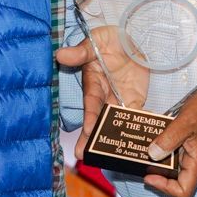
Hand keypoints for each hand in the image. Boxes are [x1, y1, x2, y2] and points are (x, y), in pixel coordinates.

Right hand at [56, 27, 147, 153]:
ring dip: (112, 140)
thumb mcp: (96, 41)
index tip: (87, 128)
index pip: (92, 100)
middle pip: (98, 119)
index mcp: (94, 81)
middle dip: (91, 137)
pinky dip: (136, 131)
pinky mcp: (136, 101)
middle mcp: (105, 95)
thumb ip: (82, 51)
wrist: (134, 36)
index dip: (90, 114)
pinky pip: (136, 118)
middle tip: (82, 155)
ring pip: (115, 123)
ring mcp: (120, 100)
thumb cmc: (110, 39)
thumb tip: (60, 54)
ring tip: (109, 159)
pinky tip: (136, 147)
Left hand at [143, 87, 196, 196]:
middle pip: (176, 180)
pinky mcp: (196, 148)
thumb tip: (153, 154)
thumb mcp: (187, 121)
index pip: (183, 191)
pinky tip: (158, 139)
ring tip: (146, 148)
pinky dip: (167, 150)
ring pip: (176, 167)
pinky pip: (179, 155)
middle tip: (141, 159)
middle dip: (157, 172)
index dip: (163, 188)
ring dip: (161, 160)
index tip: (148, 176)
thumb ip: (169, 139)